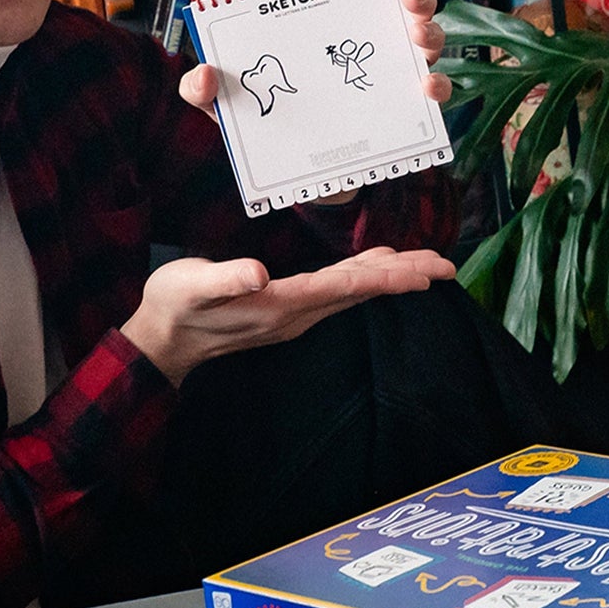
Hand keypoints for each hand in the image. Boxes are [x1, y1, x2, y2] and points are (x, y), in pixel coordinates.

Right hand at [121, 245, 454, 387]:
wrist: (162, 342)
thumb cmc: (172, 306)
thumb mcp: (189, 285)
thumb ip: (224, 279)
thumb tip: (257, 274)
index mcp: (278, 304)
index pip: (342, 287)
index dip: (384, 277)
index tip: (423, 271)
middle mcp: (294, 315)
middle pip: (358, 293)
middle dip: (403, 277)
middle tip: (446, 265)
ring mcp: (292, 317)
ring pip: (350, 295)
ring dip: (388, 279)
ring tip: (424, 266)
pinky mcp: (286, 313)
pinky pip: (336, 296)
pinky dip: (362, 280)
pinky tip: (371, 269)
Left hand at [179, 0, 451, 117]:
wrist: (287, 181)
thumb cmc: (261, 129)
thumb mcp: (227, 108)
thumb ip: (203, 91)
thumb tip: (203, 76)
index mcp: (331, 36)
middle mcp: (368, 51)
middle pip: (409, 12)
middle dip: (418, 0)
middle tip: (407, 3)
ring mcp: (389, 81)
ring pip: (428, 46)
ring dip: (432, 36)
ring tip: (418, 40)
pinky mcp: (401, 116)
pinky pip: (432, 96)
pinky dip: (437, 87)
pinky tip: (425, 87)